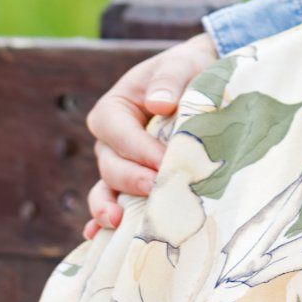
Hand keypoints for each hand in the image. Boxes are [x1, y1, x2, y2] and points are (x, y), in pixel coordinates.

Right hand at [80, 32, 216, 239]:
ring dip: (109, 207)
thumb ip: (169, 80)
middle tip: (160, 190)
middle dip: (133, 180)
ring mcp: (121, 164)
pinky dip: (103, 218)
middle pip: (112, 165)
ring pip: (108, 188)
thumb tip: (159, 105)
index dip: (139, 150)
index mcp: (114, 110)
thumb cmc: (190, 69)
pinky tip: (97, 237)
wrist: (204, 80)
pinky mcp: (135, 180)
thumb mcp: (181, 64)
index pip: (119, 133)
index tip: (166, 162)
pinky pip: (115, 201)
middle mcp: (111, 141)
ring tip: (117, 222)